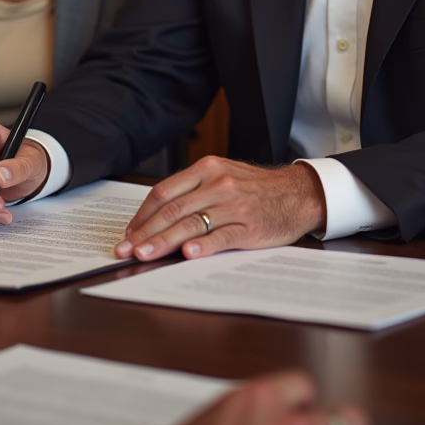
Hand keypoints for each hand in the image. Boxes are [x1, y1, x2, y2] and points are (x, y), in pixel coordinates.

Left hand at [115, 157, 326, 261]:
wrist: (298, 193)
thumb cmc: (255, 188)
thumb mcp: (222, 176)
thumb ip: (193, 191)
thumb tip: (155, 218)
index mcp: (206, 168)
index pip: (164, 192)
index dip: (142, 215)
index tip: (128, 233)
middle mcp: (218, 184)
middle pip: (173, 210)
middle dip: (145, 232)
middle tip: (126, 250)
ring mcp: (235, 205)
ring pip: (191, 224)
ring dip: (164, 242)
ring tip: (145, 255)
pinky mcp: (250, 226)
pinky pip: (222, 237)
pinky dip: (203, 246)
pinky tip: (187, 255)